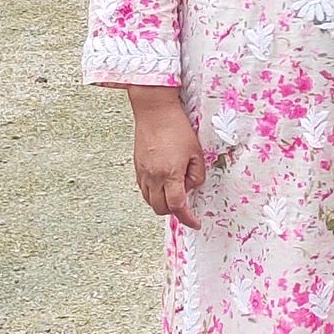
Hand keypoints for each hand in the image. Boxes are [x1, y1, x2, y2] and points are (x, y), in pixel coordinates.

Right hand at [127, 86, 205, 229]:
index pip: (177, 207)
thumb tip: (191, 187)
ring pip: (150, 201)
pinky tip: (162, 182)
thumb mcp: (196, 151)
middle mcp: (153, 178)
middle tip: (185, 202)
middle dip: (174, 210)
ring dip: (162, 202)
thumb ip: (196, 174)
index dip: (187, 219)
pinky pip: (143, 189)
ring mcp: (142, 173)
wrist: (155, 111)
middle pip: (161, 208)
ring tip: (174, 190)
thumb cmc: (177, 127)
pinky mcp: (137, 167)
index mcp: (170, 174)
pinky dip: (153, 193)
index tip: (195, 223)